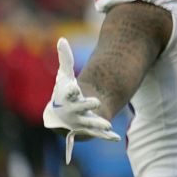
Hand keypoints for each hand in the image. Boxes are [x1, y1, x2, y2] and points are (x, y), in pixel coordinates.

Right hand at [42, 38, 119, 163]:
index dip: (70, 91)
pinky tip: (115, 137)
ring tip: (107, 124)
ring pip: (89, 124)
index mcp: (66, 99)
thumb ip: (65, 59)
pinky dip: (106, 137)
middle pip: (78, 110)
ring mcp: (80, 123)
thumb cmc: (65, 95)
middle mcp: (72, 112)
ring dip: (97, 124)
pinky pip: (98, 135)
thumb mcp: (65, 77)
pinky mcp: (90, 132)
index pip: (67, 94)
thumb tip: (61, 39)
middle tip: (96, 101)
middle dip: (86, 106)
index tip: (73, 87)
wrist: (63, 116)